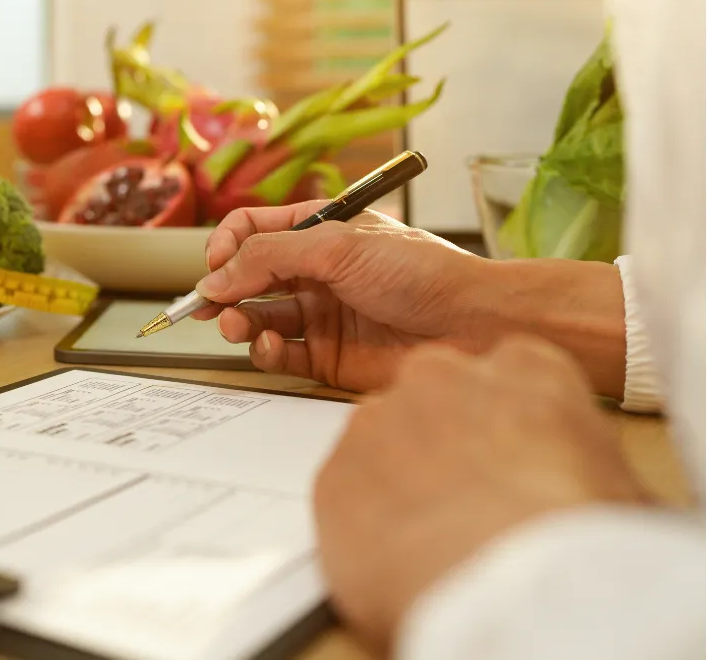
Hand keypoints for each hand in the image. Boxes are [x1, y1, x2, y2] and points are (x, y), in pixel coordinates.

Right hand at [194, 201, 492, 391]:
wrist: (476, 326)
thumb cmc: (425, 273)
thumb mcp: (339, 246)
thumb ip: (271, 256)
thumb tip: (217, 274)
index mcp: (320, 231)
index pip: (254, 229)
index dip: (227, 245)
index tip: (213, 265)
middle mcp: (317, 272)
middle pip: (249, 277)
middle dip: (224, 289)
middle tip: (208, 306)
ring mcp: (323, 315)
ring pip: (260, 319)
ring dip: (240, 322)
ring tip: (237, 326)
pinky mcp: (331, 357)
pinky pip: (283, 356)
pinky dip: (267, 352)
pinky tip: (271, 347)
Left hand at [314, 338, 648, 653]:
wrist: (508, 581)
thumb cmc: (572, 536)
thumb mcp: (619, 490)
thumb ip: (583, 466)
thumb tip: (587, 498)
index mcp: (524, 369)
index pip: (506, 379)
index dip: (507, 430)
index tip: (512, 465)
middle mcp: (439, 377)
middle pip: (434, 405)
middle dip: (445, 449)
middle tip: (469, 507)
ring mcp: (376, 420)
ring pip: (382, 448)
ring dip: (400, 487)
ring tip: (436, 542)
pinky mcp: (331, 473)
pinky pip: (346, 497)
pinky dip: (366, 528)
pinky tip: (401, 560)